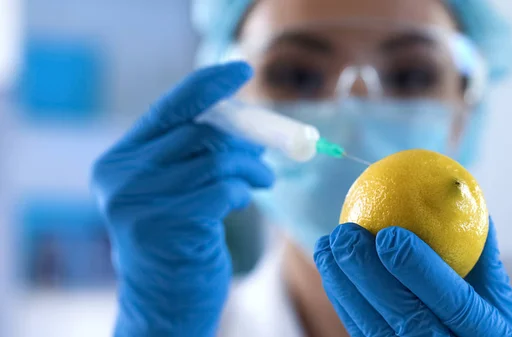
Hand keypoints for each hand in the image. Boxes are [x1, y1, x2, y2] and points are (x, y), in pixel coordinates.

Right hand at [91, 62, 273, 335]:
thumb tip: (247, 124)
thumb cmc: (179, 241)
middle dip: (245, 137)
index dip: (208, 86)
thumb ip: (196, 154)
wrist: (164, 301)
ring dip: (250, 167)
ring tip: (263, 179)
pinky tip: (242, 201)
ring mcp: (137, 201)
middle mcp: (119, 176)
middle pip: (199, 130)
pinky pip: (221, 188)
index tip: (241, 71)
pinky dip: (241, 190)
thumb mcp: (179, 190)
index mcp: (120, 159)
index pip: (168, 108)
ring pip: (216, 158)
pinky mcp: (164, 224)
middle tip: (269, 152)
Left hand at [314, 218, 511, 336]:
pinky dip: (343, 302)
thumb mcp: (500, 300)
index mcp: (491, 334)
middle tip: (345, 233)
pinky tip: (330, 269)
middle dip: (368, 274)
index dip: (421, 269)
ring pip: (374, 330)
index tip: (389, 233)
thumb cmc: (488, 326)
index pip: (456, 303)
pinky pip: (361, 334)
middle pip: (407, 319)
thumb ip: (482, 255)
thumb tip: (462, 195)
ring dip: (344, 285)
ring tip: (326, 246)